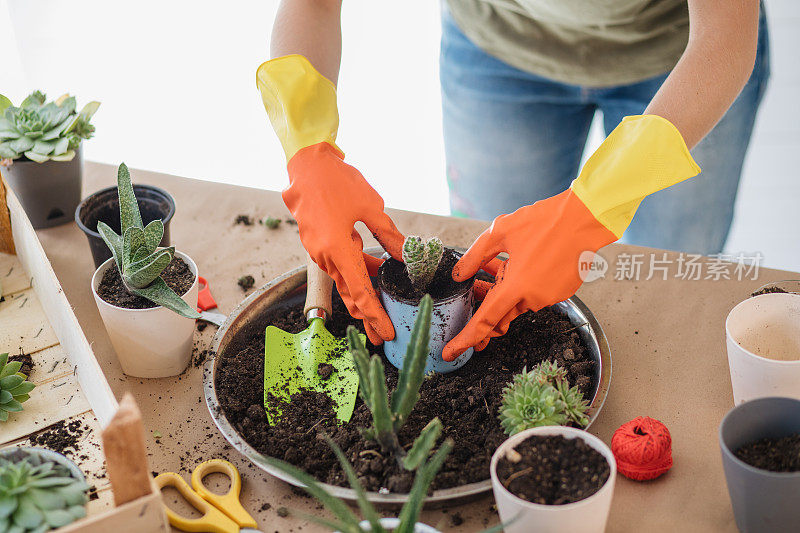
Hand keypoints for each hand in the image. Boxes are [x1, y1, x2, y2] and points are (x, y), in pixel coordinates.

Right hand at [283, 142, 403, 343]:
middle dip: (368, 316)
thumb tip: (406, 256)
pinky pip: (341, 265)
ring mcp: (320, 251)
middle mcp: (326, 256)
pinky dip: (357, 273)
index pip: (361, 292)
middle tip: (383, 338)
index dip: (375, 315)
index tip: (387, 332)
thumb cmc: (338, 182)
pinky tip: (377, 275)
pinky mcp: (320, 243)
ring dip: (363, 295)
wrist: (307, 165)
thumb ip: (389, 234)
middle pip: (351, 293)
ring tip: (381, 312)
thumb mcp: (371, 207)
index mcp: (338, 250)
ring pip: (346, 280)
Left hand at [441, 190, 616, 360]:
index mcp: (516, 287)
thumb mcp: (500, 232)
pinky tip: (517, 262)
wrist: (585, 219)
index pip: (485, 321)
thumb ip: (475, 256)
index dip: (466, 339)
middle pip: (500, 313)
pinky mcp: (560, 291)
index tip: (452, 353)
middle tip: (473, 291)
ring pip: (517, 301)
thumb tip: (459, 275)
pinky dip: (521, 284)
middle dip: (485, 306)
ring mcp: (549, 297)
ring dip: (503, 288)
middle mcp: (533, 298)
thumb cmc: (544, 221)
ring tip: (496, 263)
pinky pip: (533, 294)